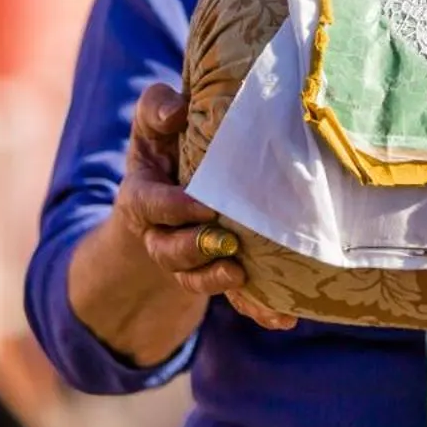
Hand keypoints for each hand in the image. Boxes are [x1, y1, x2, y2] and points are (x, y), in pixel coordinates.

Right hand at [67, 83, 293, 361]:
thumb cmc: (166, 142)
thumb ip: (157, 108)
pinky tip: (282, 318)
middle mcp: (160, 232)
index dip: (174, 209)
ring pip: (194, 278)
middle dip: (196, 251)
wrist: (172, 180)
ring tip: (243, 275)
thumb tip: (177, 110)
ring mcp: (188, 256)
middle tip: (228, 243)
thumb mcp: (154, 122)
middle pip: (169, 252)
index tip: (202, 205)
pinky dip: (255, 309)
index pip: (151, 206)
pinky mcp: (217, 270)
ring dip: (219, 281)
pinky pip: (233, 297)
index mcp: (144, 194)